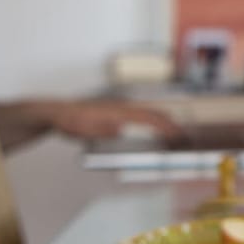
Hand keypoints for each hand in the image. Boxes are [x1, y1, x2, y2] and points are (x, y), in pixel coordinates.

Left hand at [43, 100, 184, 142]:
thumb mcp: (85, 129)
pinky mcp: (115, 112)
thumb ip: (103, 129)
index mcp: (119, 111)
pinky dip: (151, 121)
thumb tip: (120, 128)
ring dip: (163, 122)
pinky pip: (139, 115)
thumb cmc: (71, 121)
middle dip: (170, 124)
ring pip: (147, 113)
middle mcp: (122, 107)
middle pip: (153, 113)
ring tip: (175, 132)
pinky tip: (152, 128)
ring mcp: (120, 109)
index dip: (165, 127)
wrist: (59, 113)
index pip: (148, 117)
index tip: (178, 135)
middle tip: (184, 136)